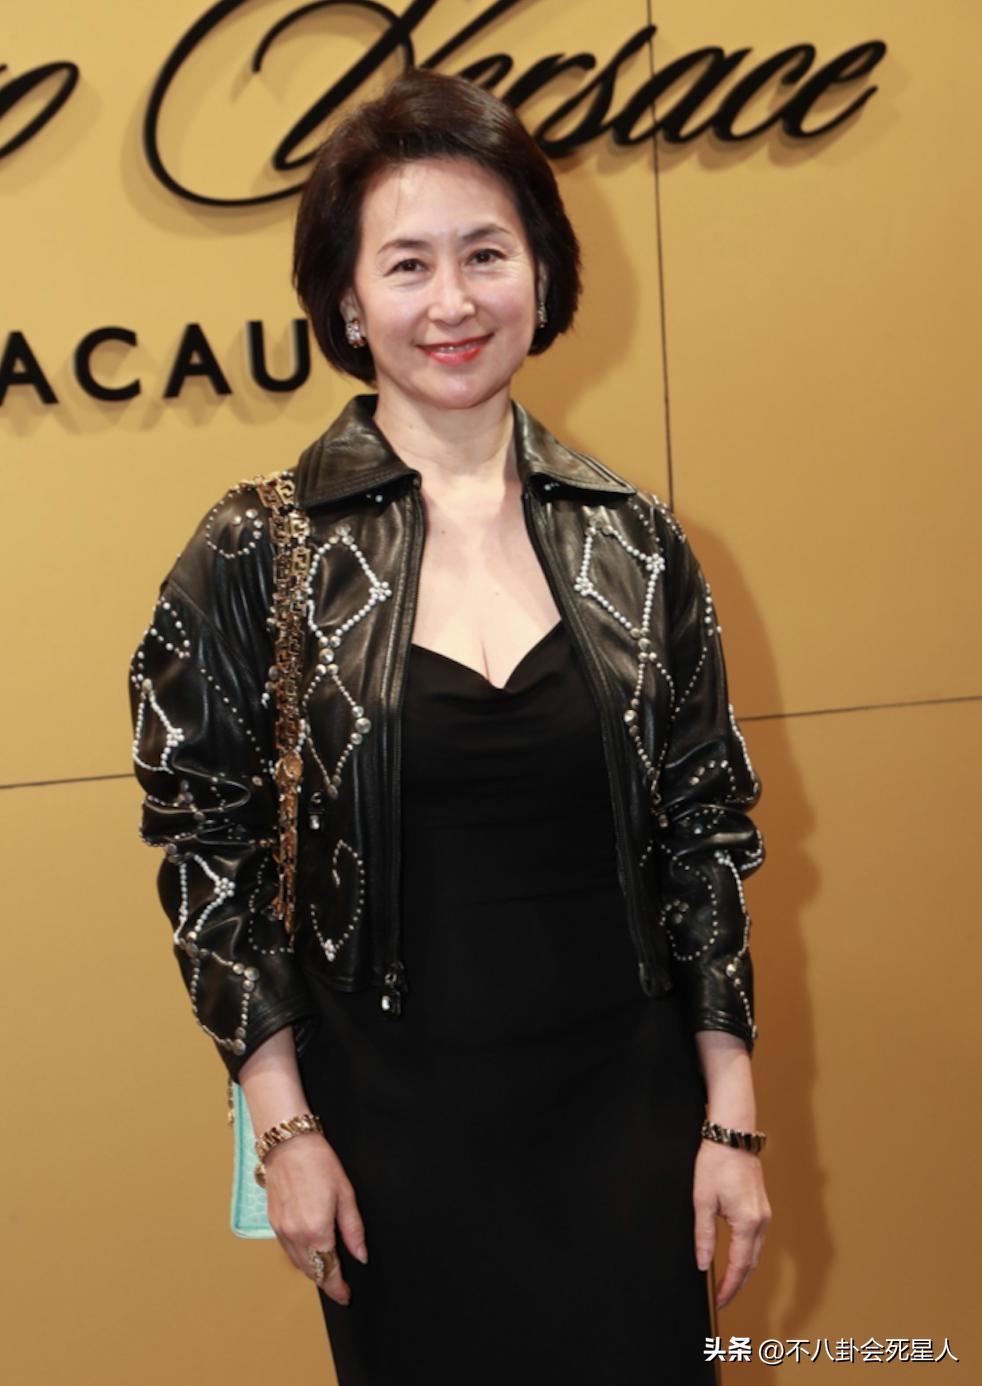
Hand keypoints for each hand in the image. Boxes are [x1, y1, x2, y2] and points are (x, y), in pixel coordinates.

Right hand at [262, 1132, 368, 1306]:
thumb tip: (360, 1256)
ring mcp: (282, 1231)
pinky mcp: (273, 1224)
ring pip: (298, 1264)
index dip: (338, 1288)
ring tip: (328, 1269)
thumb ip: (353, 1230)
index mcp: (317, 1231)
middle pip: (312, 1272)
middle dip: (326, 1281)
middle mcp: (295, 1236)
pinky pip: (288, 1251)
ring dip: (313, 1270)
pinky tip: (310, 1250)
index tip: (346, 1296)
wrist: (289, 1145)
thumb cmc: (319, 1163)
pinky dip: (300, 1257)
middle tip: (340, 1285)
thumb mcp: (346, 1194)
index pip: (328, 1271)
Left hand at [693, 1139, 770, 1308]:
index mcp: (747, 1223)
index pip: (739, 1266)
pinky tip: (736, 1257)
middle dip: (737, 1283)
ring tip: (726, 1283)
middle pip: (751, 1264)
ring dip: (743, 1270)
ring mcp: (764, 1214)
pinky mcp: (762, 1207)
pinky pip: (757, 1239)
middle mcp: (761, 1222)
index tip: (719, 1302)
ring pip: (755, 1252)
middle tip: (721, 1298)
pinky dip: (747, 1254)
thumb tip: (703, 1263)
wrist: (732, 1136)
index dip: (729, 1287)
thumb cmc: (715, 1163)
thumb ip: (704, 1235)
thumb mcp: (702, 1200)